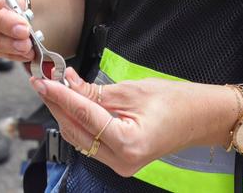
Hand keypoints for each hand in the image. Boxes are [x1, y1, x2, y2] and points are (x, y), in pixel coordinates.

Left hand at [31, 67, 235, 177]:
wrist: (199, 118)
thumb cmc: (175, 103)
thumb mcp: (131, 91)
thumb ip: (94, 92)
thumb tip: (67, 83)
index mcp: (127, 143)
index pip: (83, 116)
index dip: (60, 96)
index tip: (42, 80)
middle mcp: (121, 160)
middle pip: (75, 130)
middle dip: (57, 104)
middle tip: (43, 79)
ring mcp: (119, 164)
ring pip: (78, 137)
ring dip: (64, 112)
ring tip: (53, 86)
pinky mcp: (118, 159)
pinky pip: (89, 140)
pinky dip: (78, 120)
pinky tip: (70, 101)